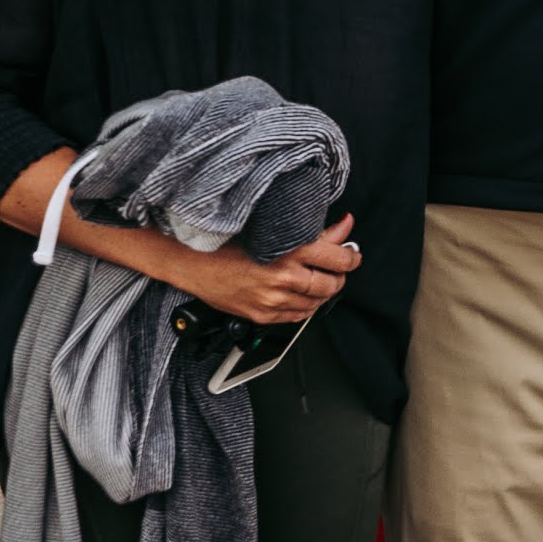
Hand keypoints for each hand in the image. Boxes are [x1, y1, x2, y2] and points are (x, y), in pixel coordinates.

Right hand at [148, 215, 360, 324]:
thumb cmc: (226, 238)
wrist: (191, 260)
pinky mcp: (263, 315)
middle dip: (338, 276)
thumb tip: (344, 225)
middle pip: (331, 284)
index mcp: (290, 250)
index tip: (351, 254)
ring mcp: (273, 300)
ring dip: (322, 292)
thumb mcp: (274, 228)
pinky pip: (297, 316)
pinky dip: (305, 306)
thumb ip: (314, 230)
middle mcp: (284, 278)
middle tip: (336, 267)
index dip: (350, 257)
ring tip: (318, 279)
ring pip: (316, 303)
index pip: (339, 259)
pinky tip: (300, 294)